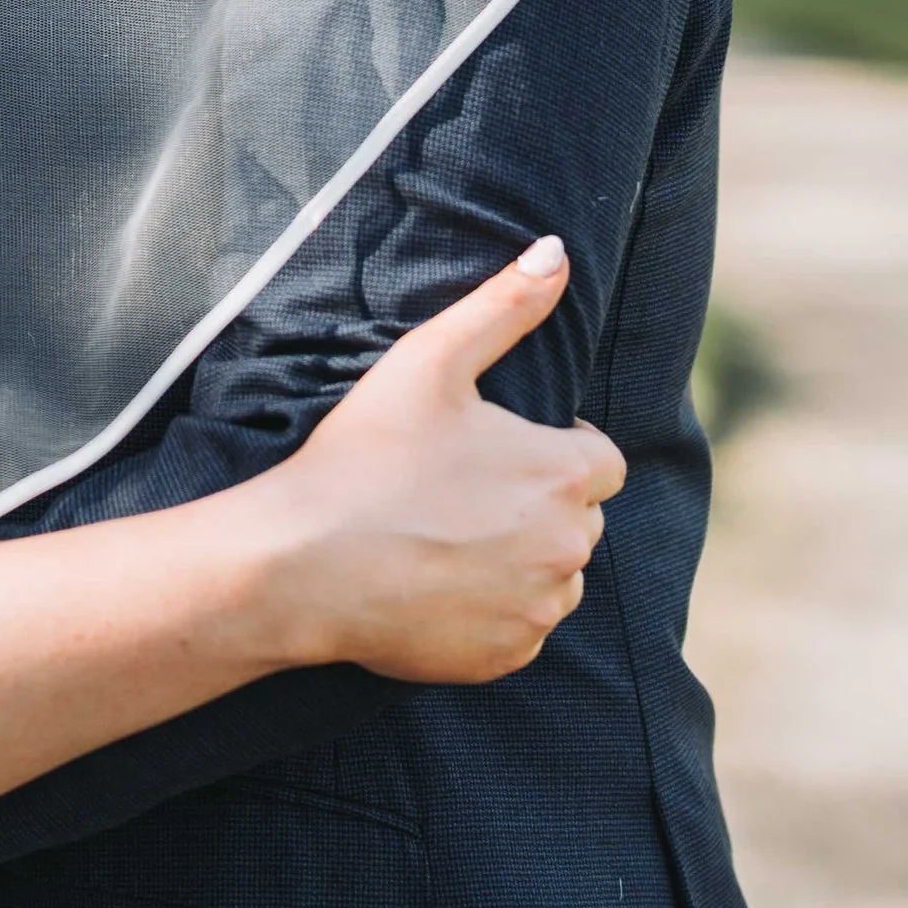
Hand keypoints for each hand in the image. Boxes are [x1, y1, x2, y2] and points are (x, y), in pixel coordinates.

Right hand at [242, 239, 626, 685]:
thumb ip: (504, 305)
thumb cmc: (366, 454)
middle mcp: (570, 547)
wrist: (304, 564)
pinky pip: (522, 628)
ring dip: (522, 558)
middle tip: (461, 489)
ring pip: (554, 576)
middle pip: (579, 519)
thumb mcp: (430, 360)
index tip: (500, 447)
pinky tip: (436, 583)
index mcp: (564, 473)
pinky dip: (495, 610)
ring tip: (446, 536)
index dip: (558, 447)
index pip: (602, 460)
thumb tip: (558, 251)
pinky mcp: (508, 656)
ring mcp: (540, 608)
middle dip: (538, 503)